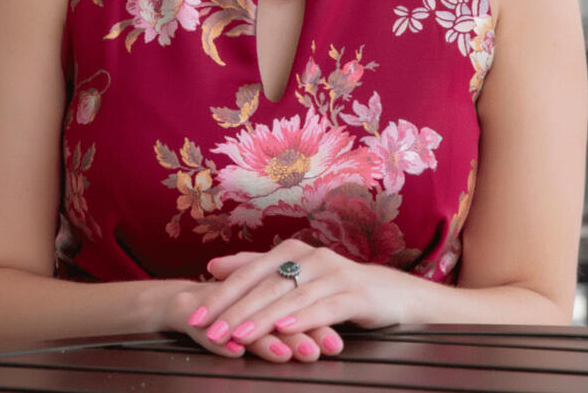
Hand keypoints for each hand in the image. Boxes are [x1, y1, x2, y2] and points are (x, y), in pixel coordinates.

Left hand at [184, 240, 405, 361]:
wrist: (392, 294)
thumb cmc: (336, 287)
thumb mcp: (296, 276)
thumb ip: (257, 270)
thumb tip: (214, 266)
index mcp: (292, 251)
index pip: (248, 272)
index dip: (220, 294)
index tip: (195, 316)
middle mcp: (309, 257)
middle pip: (266, 284)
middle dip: (234, 309)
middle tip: (209, 331)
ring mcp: (333, 273)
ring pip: (291, 296)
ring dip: (263, 318)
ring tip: (238, 335)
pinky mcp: (355, 294)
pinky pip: (325, 307)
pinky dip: (303, 318)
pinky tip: (286, 330)